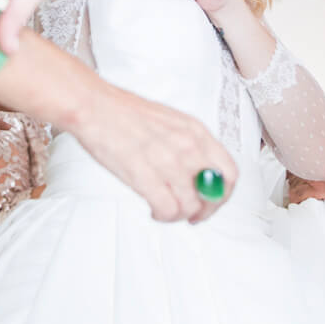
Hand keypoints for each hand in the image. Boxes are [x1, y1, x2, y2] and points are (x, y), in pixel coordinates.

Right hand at [70, 79, 237, 222]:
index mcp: (196, 131)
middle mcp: (188, 146)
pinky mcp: (145, 175)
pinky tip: (154, 210)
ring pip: (190, 206)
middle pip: (214, 193)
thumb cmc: (126, 114)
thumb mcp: (171, 122)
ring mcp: (167, 161)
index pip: (229, 172)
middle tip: (192, 216)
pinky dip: (164, 217)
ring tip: (165, 211)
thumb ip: (190, 146)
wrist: (95, 106)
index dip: (224, 194)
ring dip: (180, 216)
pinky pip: (168, 210)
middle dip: (205, 211)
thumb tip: (201, 174)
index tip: (212, 201)